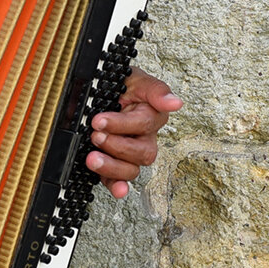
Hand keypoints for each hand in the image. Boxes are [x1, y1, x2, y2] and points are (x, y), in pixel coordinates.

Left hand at [87, 70, 180, 198]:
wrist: (101, 89)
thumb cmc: (120, 83)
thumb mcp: (135, 78)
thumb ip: (155, 89)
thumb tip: (175, 103)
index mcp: (150, 115)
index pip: (144, 124)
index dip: (121, 124)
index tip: (99, 120)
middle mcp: (143, 137)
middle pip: (143, 152)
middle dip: (117, 146)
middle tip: (96, 136)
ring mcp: (130, 152)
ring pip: (133, 169)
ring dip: (113, 167)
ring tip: (93, 158)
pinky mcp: (115, 163)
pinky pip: (120, 180)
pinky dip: (117, 186)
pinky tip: (116, 189)